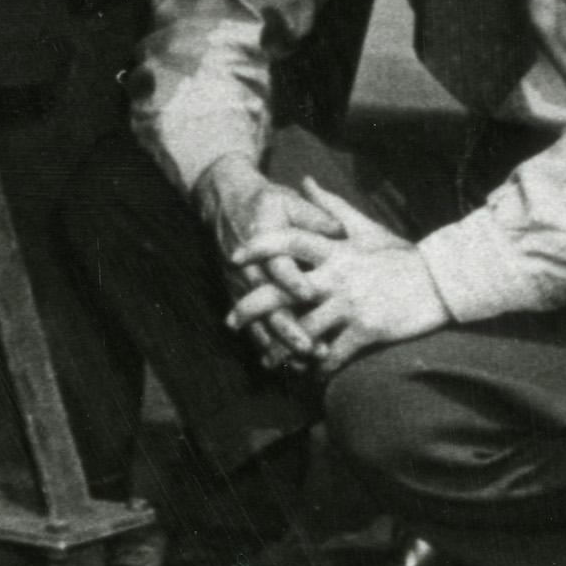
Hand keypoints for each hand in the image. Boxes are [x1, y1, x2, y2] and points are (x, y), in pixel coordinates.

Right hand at [193, 158, 344, 371]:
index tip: (309, 294)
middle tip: (311, 347)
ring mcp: (243, 285)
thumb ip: (315, 216)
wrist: (225, 203)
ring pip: (259, 321)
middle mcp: (251, 268)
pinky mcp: (239, 296)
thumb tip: (341, 231)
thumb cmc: (267, 202)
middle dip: (288, 327)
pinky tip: (288, 364)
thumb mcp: (289, 201)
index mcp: (264, 240)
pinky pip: (252, 325)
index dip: (292, 280)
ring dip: (280, 344)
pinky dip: (269, 345)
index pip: (278, 264)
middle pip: (267, 303)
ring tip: (304, 363)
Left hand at [229, 186, 445, 372]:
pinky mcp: (368, 330)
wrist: (440, 283)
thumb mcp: (365, 228)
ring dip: (282, 348)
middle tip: (230, 321)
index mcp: (335, 250)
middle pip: (283, 291)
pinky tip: (311, 372)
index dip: (261, 247)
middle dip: (252, 308)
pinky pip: (334, 353)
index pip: (290, 242)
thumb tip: (306, 180)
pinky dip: (319, 366)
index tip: (236, 256)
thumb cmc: (400, 257)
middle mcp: (338, 276)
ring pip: (304, 330)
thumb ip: (330, 207)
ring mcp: (352, 304)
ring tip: (269, 361)